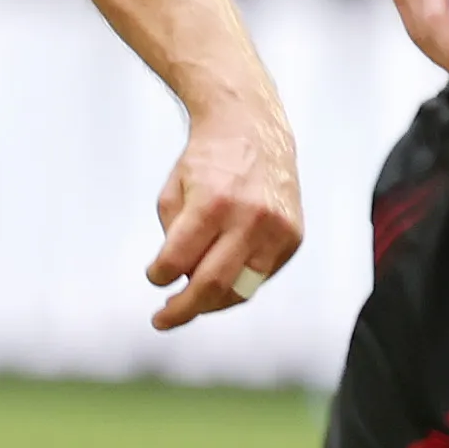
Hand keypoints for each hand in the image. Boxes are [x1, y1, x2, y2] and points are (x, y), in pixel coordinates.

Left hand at [146, 99, 304, 331]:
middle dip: (183, 309)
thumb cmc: (207, 160)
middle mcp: (249, 218)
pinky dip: (238, 284)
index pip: (178, 261)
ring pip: (242, 290)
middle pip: (212, 285)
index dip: (159, 276)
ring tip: (191, 305)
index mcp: (213, 204)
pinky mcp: (293, 237)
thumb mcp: (174, 191)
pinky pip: (262, 277)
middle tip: (163, 319)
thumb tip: (181, 280)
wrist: (252, 128)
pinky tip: (221, 281)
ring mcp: (277, 230)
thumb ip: (173, 237)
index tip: (155, 278)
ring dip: (212, 304)